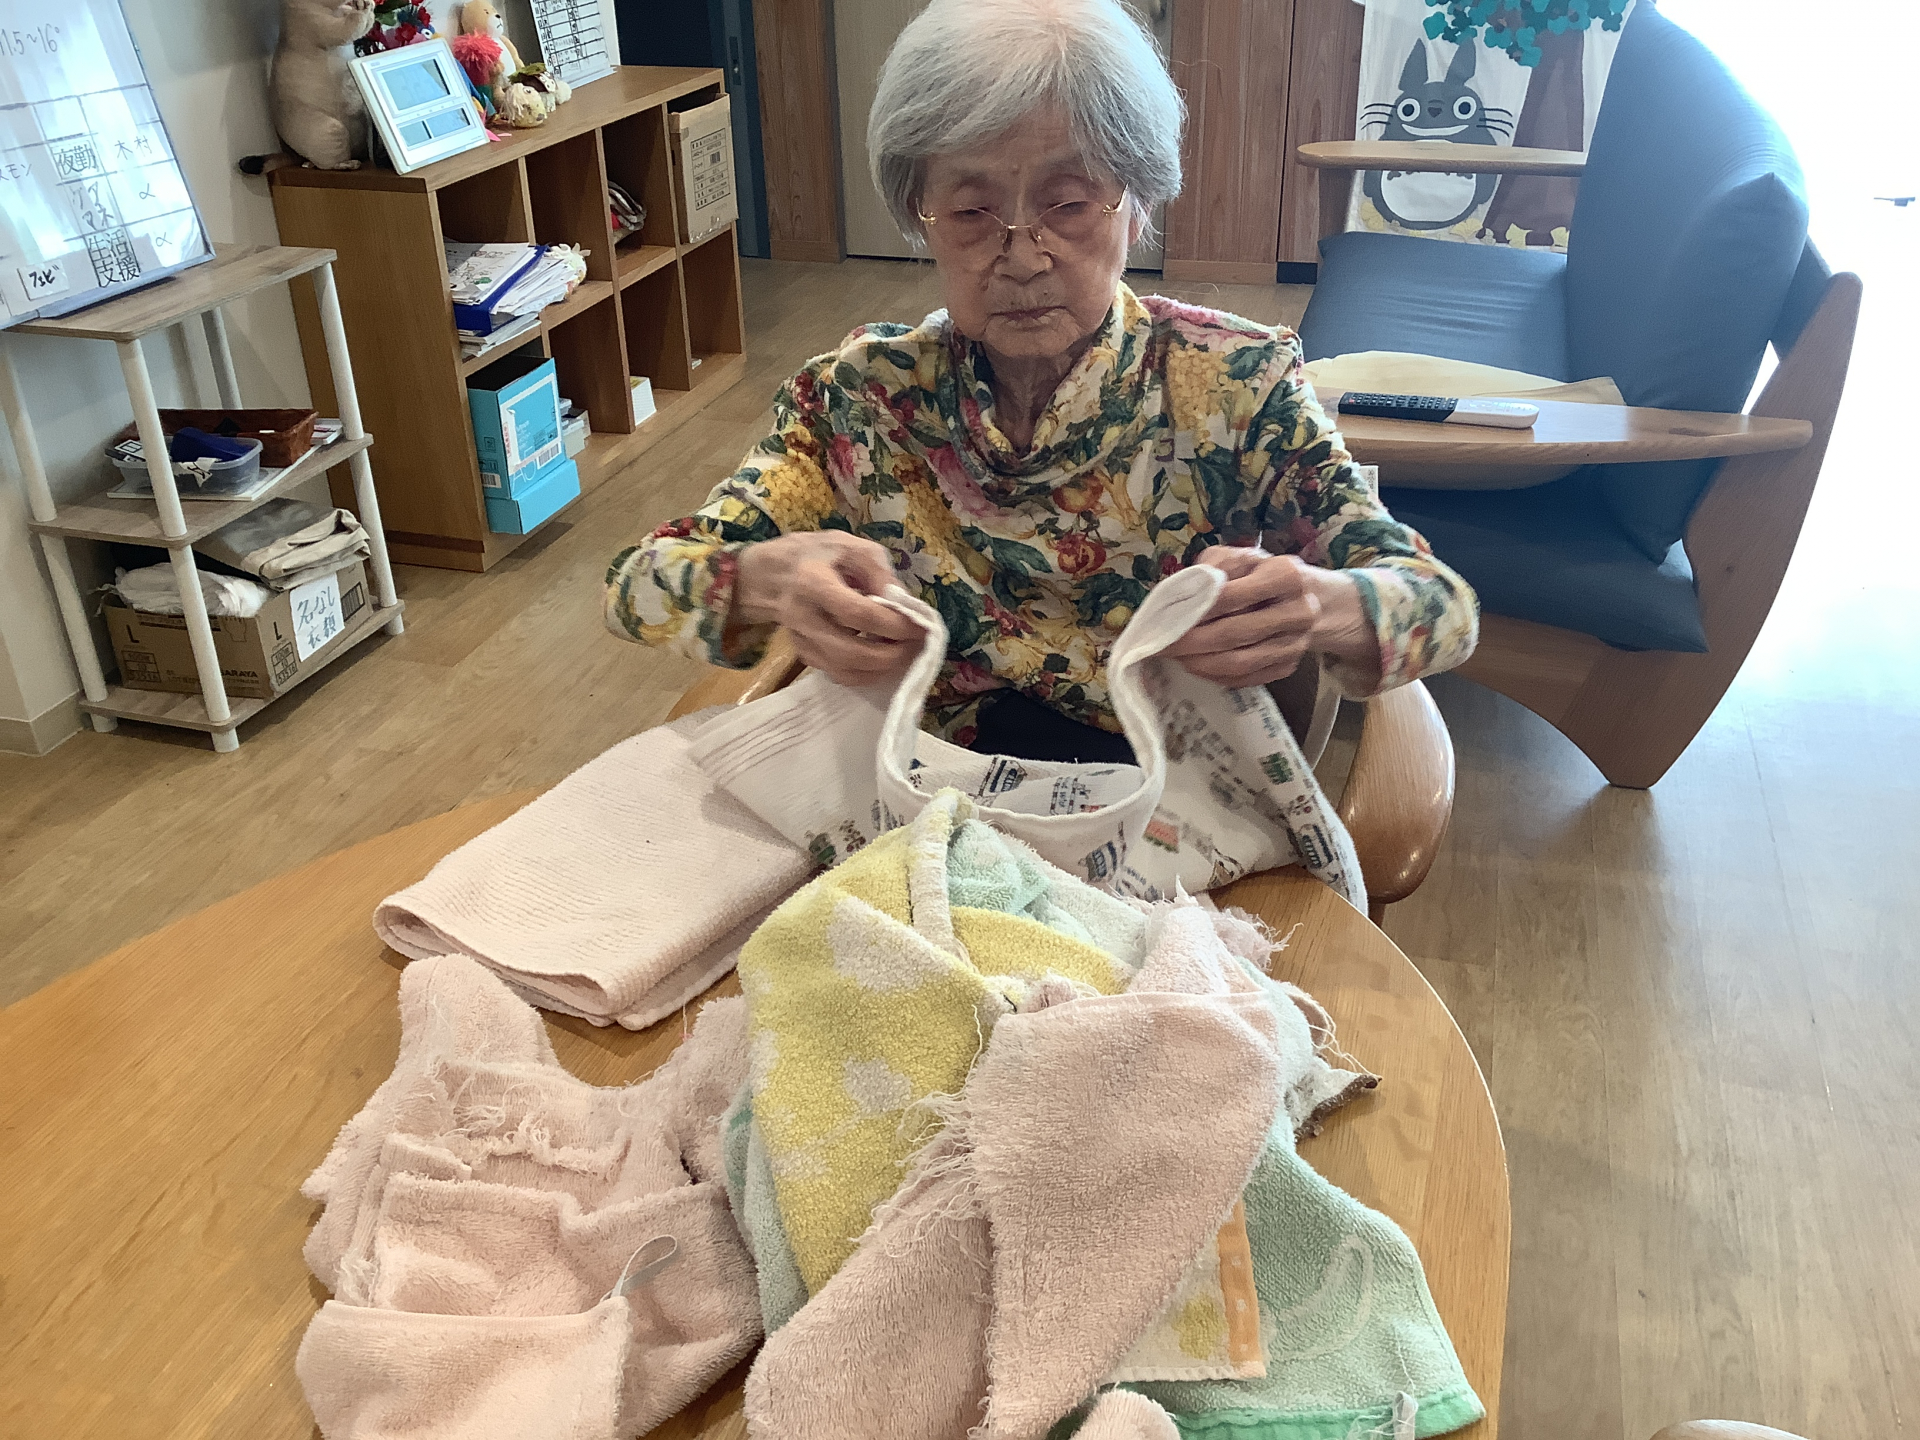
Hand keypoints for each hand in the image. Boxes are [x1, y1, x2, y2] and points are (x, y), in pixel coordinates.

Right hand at [731, 532, 921, 686]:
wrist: (770, 573)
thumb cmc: (815, 554)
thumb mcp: (849, 546)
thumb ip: (878, 571)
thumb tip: (903, 604)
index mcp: (813, 582)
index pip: (858, 613)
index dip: (893, 625)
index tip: (920, 626)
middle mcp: (803, 617)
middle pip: (850, 653)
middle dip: (890, 656)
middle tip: (914, 646)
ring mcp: (800, 640)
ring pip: (843, 671)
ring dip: (879, 669)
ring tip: (901, 653)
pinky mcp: (803, 654)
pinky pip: (837, 674)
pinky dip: (864, 673)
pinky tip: (879, 657)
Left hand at [1164, 548, 1371, 686]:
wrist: (1308, 599)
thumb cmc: (1261, 575)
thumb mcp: (1238, 559)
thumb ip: (1210, 570)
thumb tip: (1177, 595)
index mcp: (1285, 574)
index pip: (1230, 595)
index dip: (1195, 610)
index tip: (1165, 620)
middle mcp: (1299, 610)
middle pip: (1234, 633)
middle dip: (1192, 642)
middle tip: (1161, 646)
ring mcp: (1297, 643)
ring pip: (1240, 662)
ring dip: (1200, 663)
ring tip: (1175, 658)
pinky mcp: (1289, 666)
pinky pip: (1247, 678)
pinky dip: (1216, 676)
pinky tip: (1197, 667)